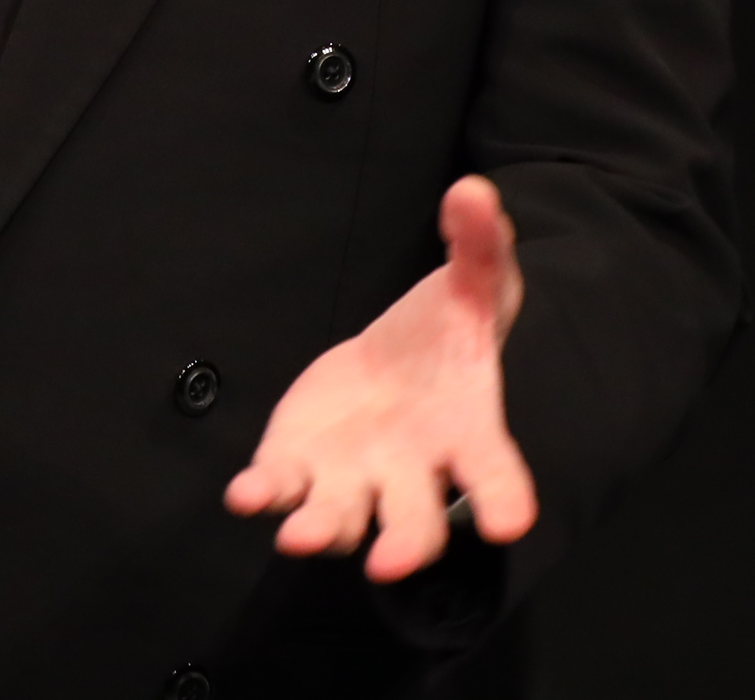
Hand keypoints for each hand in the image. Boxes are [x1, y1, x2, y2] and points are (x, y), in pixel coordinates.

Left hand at [224, 174, 538, 580]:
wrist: (397, 363)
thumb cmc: (450, 335)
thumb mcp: (474, 283)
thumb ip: (479, 245)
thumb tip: (473, 191)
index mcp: (467, 433)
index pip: (496, 475)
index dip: (505, 500)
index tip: (510, 523)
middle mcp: (412, 472)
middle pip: (415, 522)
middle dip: (405, 543)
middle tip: (390, 562)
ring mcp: (352, 477)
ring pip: (341, 518)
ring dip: (321, 529)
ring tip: (299, 537)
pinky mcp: (298, 466)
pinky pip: (279, 489)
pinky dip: (263, 494)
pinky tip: (243, 494)